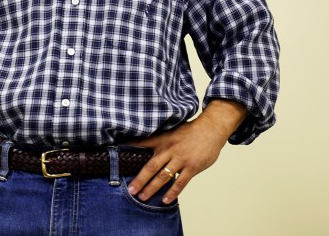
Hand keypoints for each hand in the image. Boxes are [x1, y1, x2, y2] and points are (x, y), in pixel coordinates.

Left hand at [127, 100, 246, 203]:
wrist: (211, 129)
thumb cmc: (191, 131)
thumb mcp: (172, 131)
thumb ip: (160, 140)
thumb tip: (146, 148)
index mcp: (163, 139)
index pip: (142, 144)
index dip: (129, 149)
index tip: (116, 154)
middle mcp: (170, 149)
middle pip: (151, 166)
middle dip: (140, 179)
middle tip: (130, 189)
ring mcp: (181, 159)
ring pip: (163, 176)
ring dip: (152, 188)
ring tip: (143, 197)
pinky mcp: (192, 167)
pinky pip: (180, 182)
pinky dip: (173, 192)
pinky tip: (166, 200)